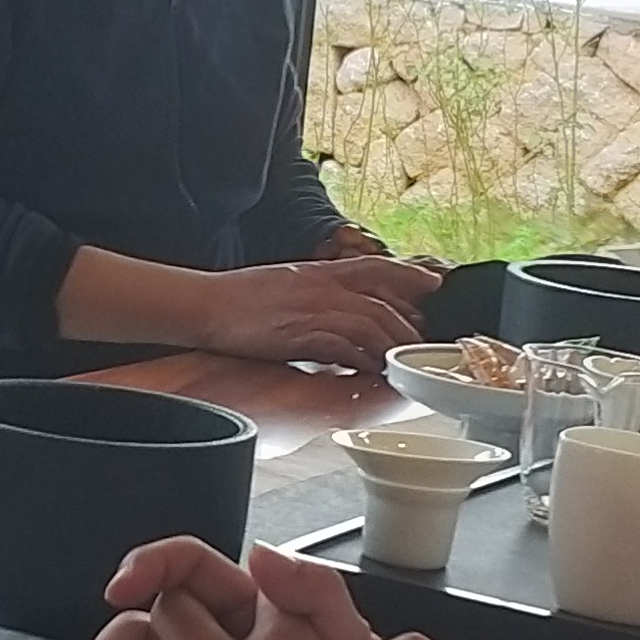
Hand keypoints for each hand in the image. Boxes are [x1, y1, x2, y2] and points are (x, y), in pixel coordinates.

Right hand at [194, 254, 436, 374]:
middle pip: (383, 299)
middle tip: (429, 341)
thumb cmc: (239, 299)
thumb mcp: (287, 283)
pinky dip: (363, 360)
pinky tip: (372, 373)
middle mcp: (321, 285)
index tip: (436, 285)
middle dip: (411, 322)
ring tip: (407, 363)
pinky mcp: (299, 335)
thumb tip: (340, 312)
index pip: (377, 267)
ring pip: (370, 323)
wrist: (204, 304)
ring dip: (393, 344)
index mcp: (319, 271)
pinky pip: (343, 347)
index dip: (410, 276)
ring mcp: (312, 308)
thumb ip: (318, 293)